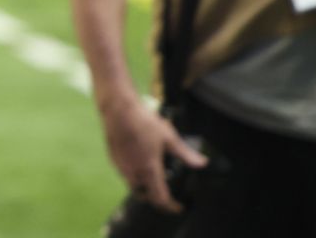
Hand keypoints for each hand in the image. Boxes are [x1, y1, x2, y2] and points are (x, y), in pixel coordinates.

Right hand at [101, 94, 207, 212]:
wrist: (119, 109)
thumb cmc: (144, 122)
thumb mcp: (169, 137)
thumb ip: (186, 154)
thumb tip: (202, 163)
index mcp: (149, 169)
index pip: (160, 198)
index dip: (170, 206)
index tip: (178, 207)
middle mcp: (134, 172)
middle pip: (145, 196)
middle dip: (156, 199)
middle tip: (165, 195)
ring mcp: (121, 166)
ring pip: (133, 186)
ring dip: (144, 188)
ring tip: (153, 178)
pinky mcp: (113, 159)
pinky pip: (125, 175)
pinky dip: (134, 176)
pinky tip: (140, 163)